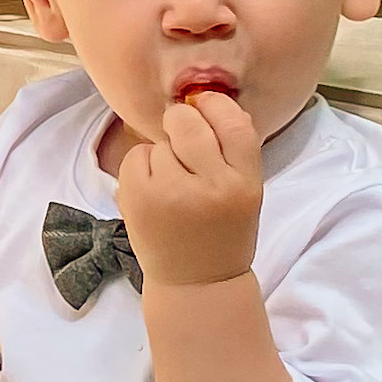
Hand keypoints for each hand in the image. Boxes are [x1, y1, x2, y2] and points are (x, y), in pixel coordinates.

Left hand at [118, 86, 263, 289]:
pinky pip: (136, 157)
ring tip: (172, 183)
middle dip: (181, 121)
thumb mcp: (245, 192)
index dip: (216, 105)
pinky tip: (153, 190)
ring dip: (162, 152)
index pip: (234, 123)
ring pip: (160, 142)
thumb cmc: (222, 232)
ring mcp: (172, 193)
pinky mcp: (140, 200)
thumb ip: (232, 151)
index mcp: (245, 183)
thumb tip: (204, 98)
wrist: (197, 284)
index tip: (206, 106)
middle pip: (188, 123)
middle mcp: (211, 186)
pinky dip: (141, 166)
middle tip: (181, 137)